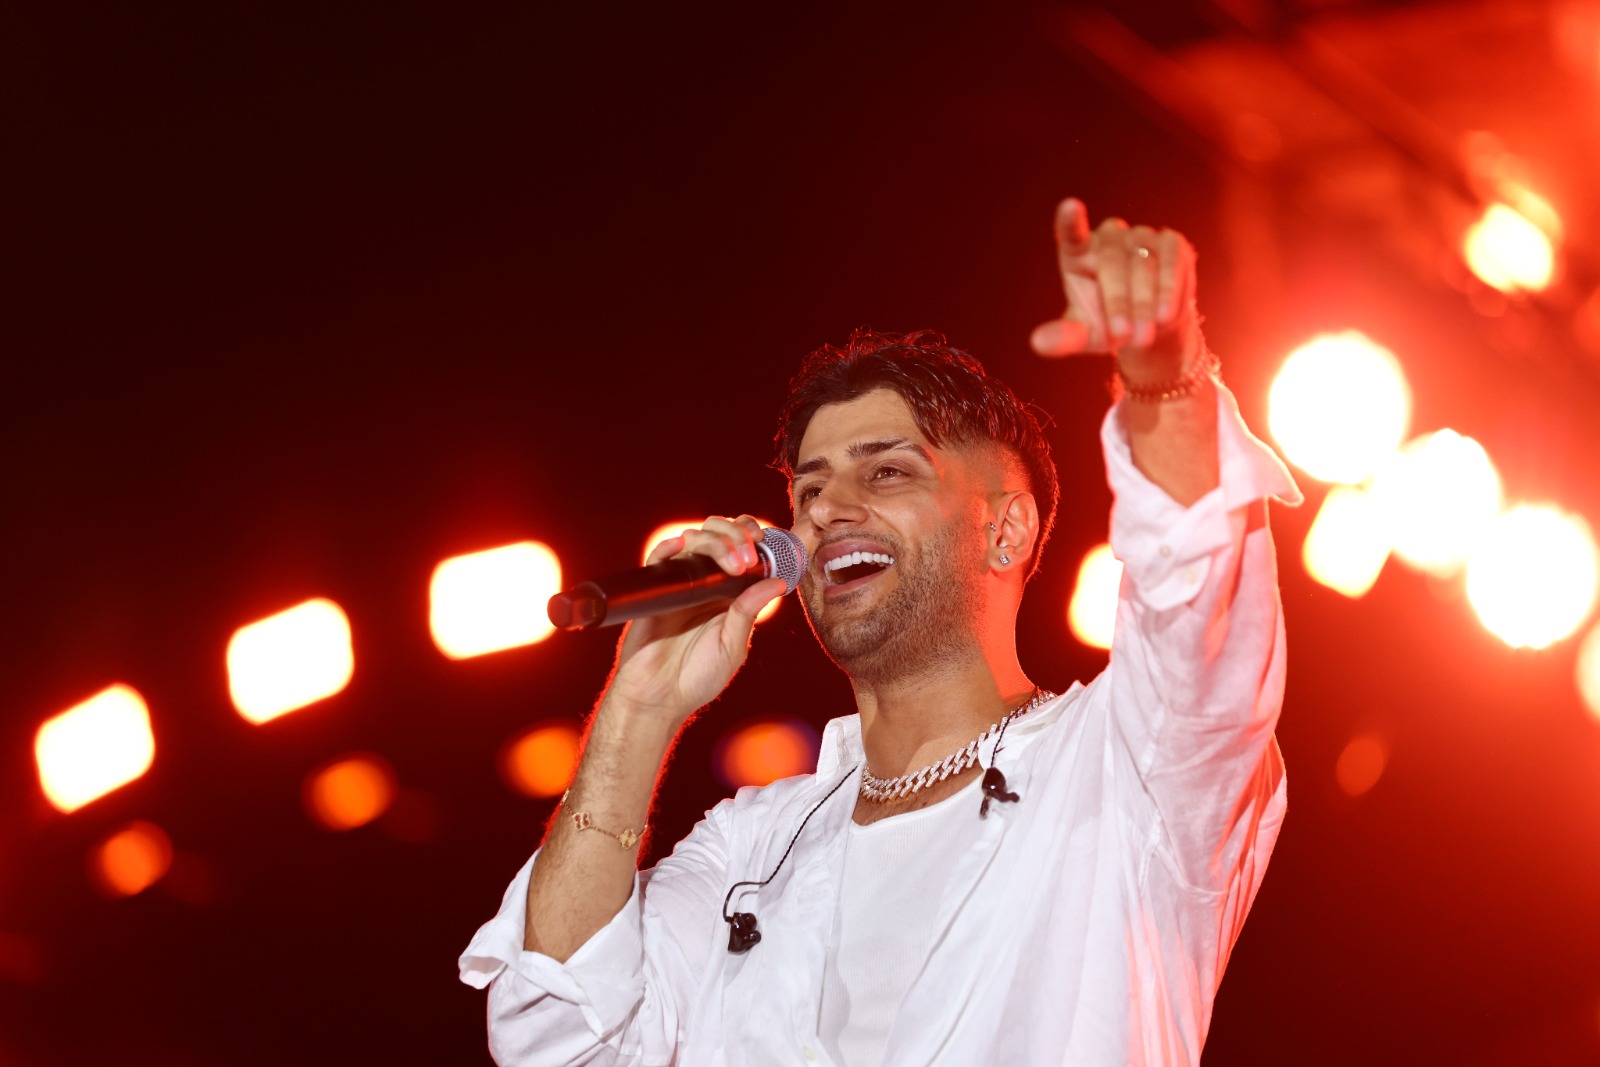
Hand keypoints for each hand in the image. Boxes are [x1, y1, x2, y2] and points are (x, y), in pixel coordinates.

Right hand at [601, 515, 786, 729]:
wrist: (659, 697)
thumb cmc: (697, 677)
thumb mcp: (732, 645)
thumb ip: (749, 612)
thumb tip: (777, 582)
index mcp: (727, 592)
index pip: (740, 548)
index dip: (750, 535)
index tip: (762, 540)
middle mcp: (704, 583)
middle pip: (718, 535)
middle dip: (736, 534)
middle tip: (747, 558)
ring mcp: (679, 584)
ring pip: (693, 540)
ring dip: (714, 541)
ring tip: (731, 563)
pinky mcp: (655, 591)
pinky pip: (659, 560)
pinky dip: (668, 546)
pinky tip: (681, 544)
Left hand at [1029, 197, 1200, 385]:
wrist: (1152, 327)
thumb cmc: (1110, 327)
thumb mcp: (1085, 336)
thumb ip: (1064, 337)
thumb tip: (1038, 342)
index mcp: (1078, 253)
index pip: (1072, 233)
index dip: (1071, 221)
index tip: (1070, 206)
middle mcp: (1108, 237)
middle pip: (1112, 261)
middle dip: (1118, 302)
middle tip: (1123, 335)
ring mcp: (1140, 235)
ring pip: (1144, 262)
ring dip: (1145, 302)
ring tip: (1143, 336)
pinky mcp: (1171, 242)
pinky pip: (1172, 260)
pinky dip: (1169, 290)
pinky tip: (1164, 315)